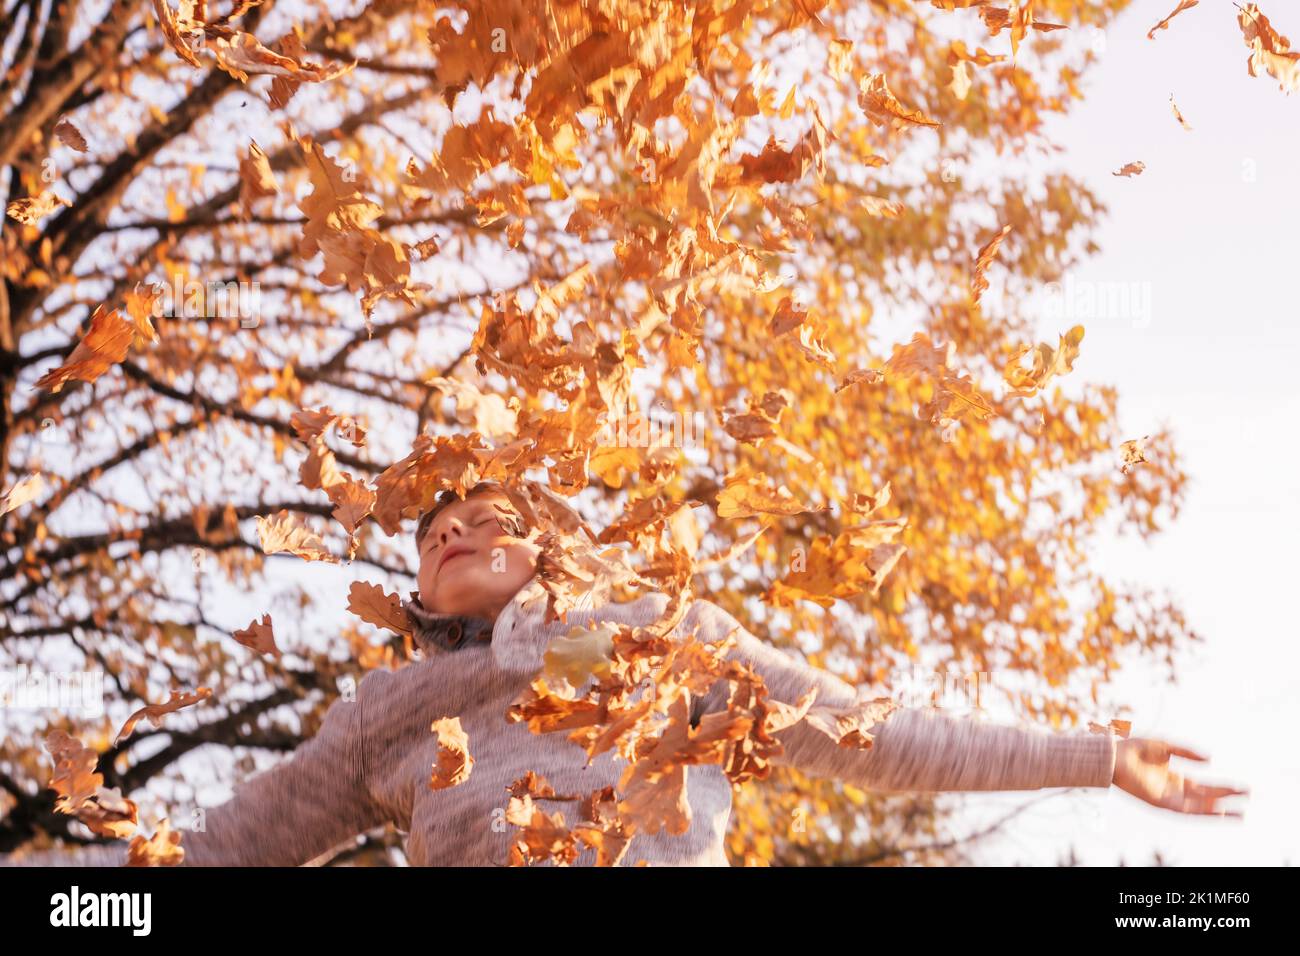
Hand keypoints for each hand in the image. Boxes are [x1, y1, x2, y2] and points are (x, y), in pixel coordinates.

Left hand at [1112, 737, 1248, 817]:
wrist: (1113, 754)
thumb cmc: (1134, 748)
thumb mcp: (1167, 747)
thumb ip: (1187, 753)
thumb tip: (1211, 760)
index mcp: (1174, 778)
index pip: (1204, 786)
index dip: (1222, 787)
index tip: (1241, 786)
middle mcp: (1173, 790)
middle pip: (1205, 797)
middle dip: (1226, 798)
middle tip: (1248, 797)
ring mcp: (1167, 797)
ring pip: (1198, 807)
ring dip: (1218, 809)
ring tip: (1240, 812)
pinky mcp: (1159, 802)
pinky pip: (1184, 810)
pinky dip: (1201, 810)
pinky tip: (1217, 810)